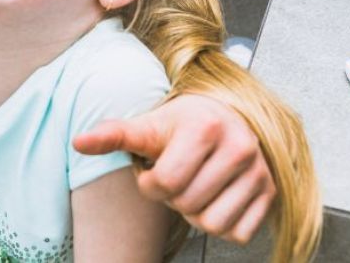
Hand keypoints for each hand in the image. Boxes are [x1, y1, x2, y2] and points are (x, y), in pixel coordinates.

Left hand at [72, 93, 274, 243]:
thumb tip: (78, 141)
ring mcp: (259, 170)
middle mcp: (239, 145)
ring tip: (195, 188)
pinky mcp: (270, 191)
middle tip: (177, 177)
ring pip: (214, 224)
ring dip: (196, 215)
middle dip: (173, 199)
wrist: (223, 116)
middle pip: (188, 206)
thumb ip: (113, 135)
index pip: (166, 183)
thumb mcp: (147, 126)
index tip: (154, 170)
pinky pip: (239, 234)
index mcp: (205, 127)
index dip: (151, 185)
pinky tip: (216, 198)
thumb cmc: (180, 124)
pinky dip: (222, 225)